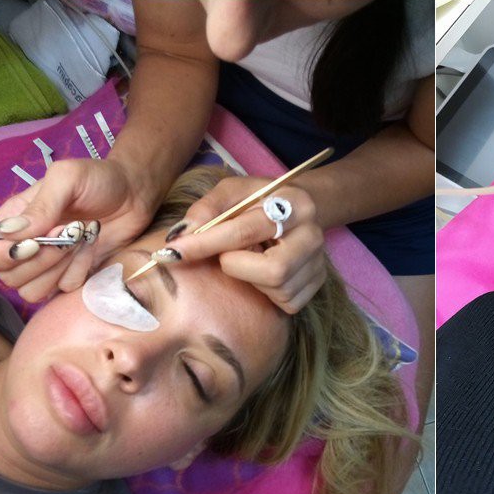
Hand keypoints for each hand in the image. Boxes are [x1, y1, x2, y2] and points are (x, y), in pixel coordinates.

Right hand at [0, 159, 153, 301]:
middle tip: (68, 233)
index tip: (30, 245)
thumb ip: (40, 206)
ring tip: (80, 240)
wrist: (135, 194)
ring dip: (59, 268)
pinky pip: (63, 290)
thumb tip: (10, 234)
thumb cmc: (98, 179)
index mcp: (12, 221)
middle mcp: (24, 247)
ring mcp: (48, 265)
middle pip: (8, 277)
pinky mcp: (72, 275)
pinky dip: (79, 272)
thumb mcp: (67, 179)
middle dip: (40, 259)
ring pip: (32, 290)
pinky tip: (91, 249)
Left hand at [162, 178, 326, 313]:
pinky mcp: (317, 283)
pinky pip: (287, 302)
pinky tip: (263, 273)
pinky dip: (267, 292)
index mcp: (294, 204)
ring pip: (279, 289)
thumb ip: (207, 209)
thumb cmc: (259, 200)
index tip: (174, 252)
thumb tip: (181, 235)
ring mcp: (319, 262)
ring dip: (251, 279)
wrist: (299, 211)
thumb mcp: (233, 191)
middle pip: (274, 270)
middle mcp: (313, 234)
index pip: (245, 230)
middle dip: (239, 267)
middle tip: (229, 255)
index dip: (206, 243)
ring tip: (250, 259)